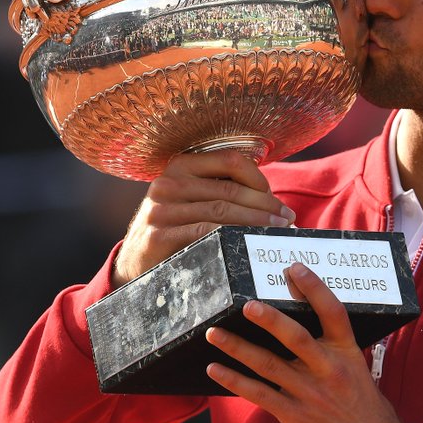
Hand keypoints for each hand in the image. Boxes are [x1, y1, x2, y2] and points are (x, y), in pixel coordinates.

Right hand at [112, 150, 295, 288]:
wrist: (135, 262)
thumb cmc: (176, 228)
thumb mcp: (191, 199)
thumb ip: (220, 189)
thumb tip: (270, 197)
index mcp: (180, 165)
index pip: (230, 161)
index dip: (259, 178)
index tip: (276, 201)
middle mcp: (168, 182)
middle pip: (230, 189)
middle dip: (265, 205)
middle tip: (287, 220)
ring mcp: (161, 208)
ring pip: (222, 210)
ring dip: (256, 222)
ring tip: (277, 232)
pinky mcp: (158, 235)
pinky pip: (204, 232)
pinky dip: (232, 237)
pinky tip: (248, 243)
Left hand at [204, 262, 404, 422]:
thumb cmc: (366, 408)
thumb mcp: (356, 370)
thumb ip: (333, 349)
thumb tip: (306, 325)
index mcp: (346, 353)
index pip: (332, 312)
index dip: (314, 288)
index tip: (294, 268)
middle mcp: (328, 369)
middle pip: (296, 337)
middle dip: (270, 319)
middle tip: (246, 304)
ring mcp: (309, 393)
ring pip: (268, 365)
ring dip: (238, 348)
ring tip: (214, 333)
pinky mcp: (294, 416)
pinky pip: (259, 394)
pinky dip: (234, 381)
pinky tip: (215, 369)